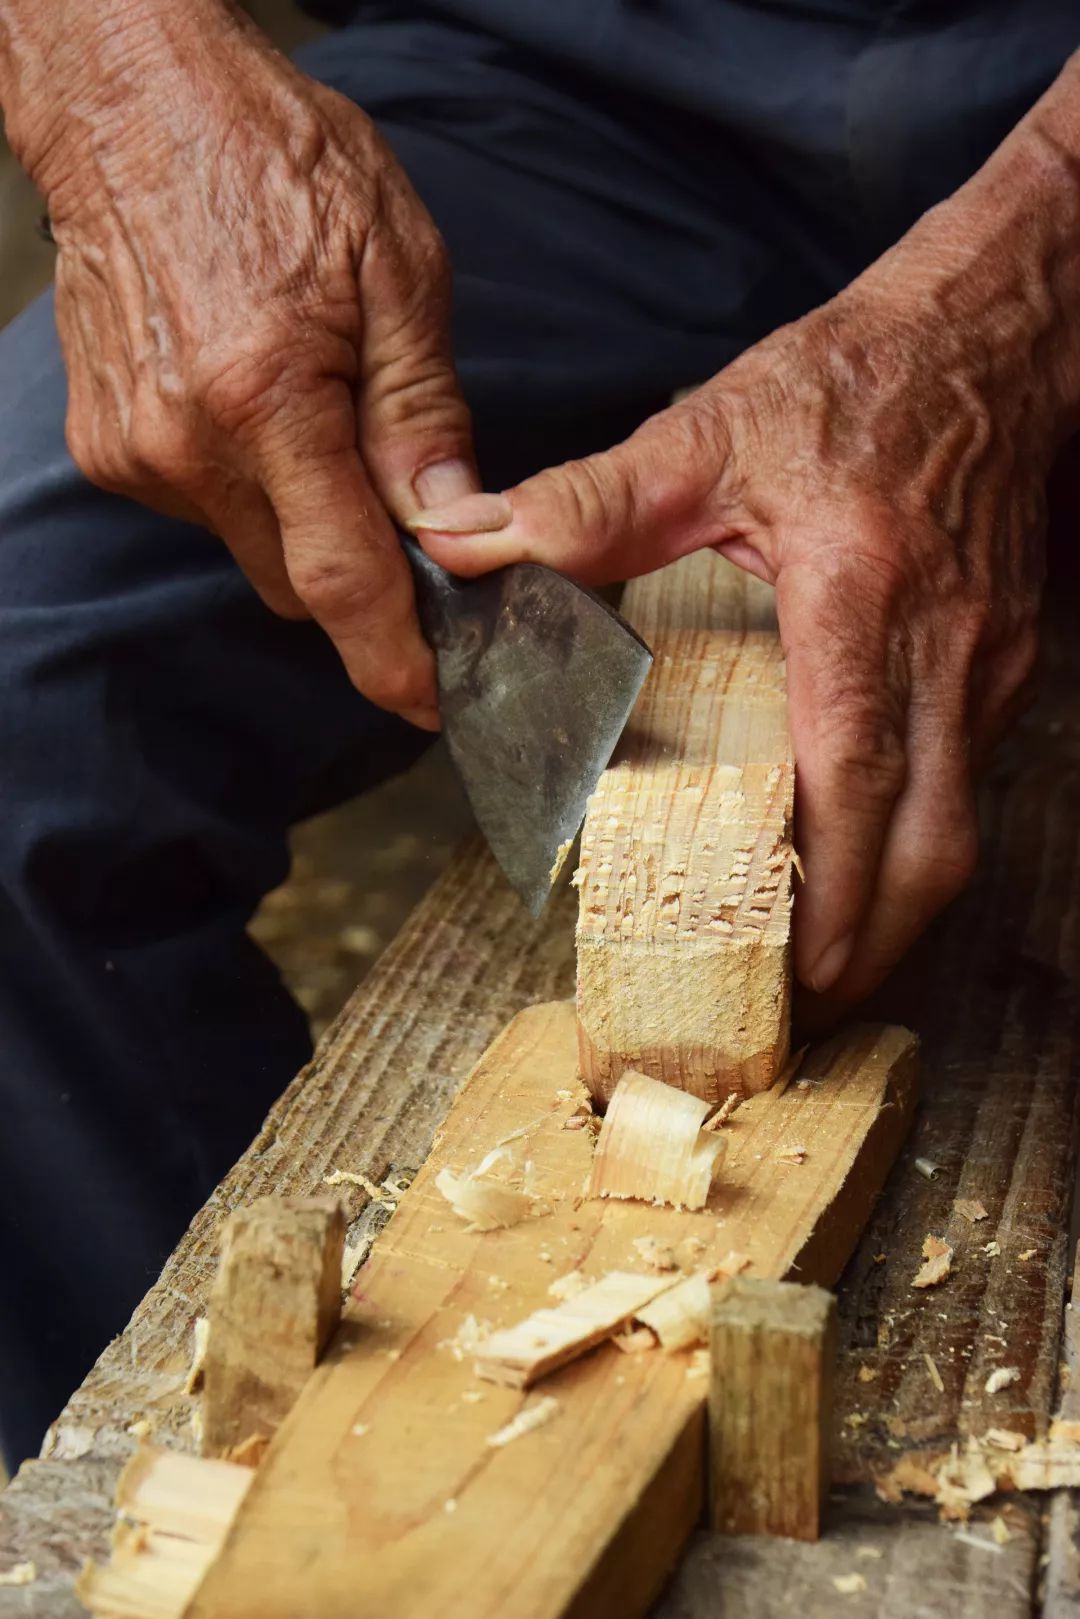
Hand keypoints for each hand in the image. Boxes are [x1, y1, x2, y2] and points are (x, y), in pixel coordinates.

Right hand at [20, 7, 477, 725]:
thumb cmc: (273, 157)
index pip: (343, 580)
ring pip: (252, 549)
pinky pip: (206, 509)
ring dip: (303, 521)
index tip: (432, 703)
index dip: (392, 658)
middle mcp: (186, 444)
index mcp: (267, 399)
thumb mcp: (395, 267)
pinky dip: (251, 487)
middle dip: (360, 574)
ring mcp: (136, 451)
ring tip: (317, 414)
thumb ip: (423, 411)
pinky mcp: (109, 446)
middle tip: (405, 514)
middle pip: (299, 583)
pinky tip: (260, 403)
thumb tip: (457, 521)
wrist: (132, 100)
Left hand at [408, 193, 1072, 1005]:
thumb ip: (590, 502)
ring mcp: (990, 664)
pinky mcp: (1008, 665)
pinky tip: (860, 861)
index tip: (792, 966)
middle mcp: (944, 649)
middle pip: (930, 845)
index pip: (855, 775)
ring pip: (960, 829)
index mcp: (859, 597)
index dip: (829, 889)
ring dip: (896, 908)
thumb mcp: (710, 431)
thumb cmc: (851, 385)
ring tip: (823, 957)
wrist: (988, 341)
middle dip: (872, 943)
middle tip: (802, 1000)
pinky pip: (969, 784)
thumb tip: (471, 545)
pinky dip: (916, 845)